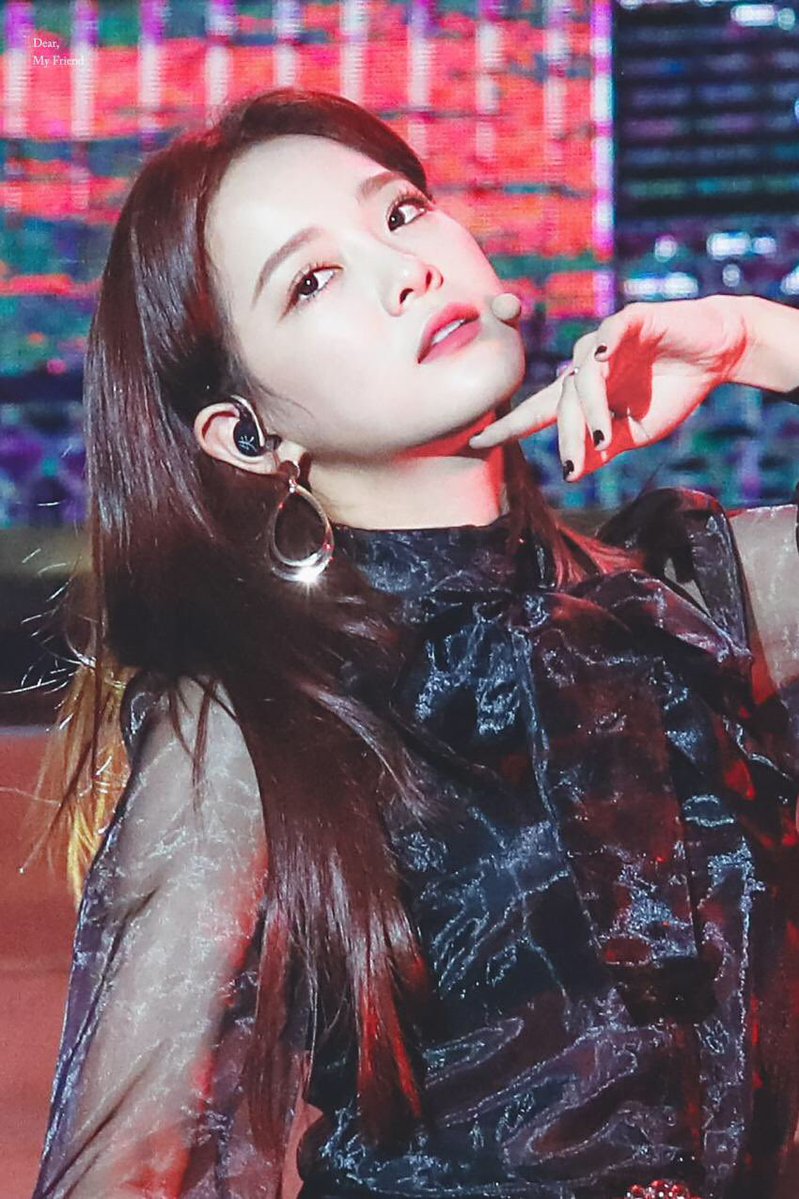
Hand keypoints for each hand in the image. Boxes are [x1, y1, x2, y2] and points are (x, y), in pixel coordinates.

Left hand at [474, 295, 749, 479]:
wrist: (716, 354)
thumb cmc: (672, 392)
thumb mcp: (636, 432)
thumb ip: (604, 449)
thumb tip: (573, 475)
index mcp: (582, 394)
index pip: (538, 411)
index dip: (510, 426)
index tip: (476, 441)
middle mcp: (585, 367)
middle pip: (561, 402)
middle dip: (566, 436)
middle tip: (572, 465)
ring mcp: (604, 343)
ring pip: (583, 376)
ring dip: (591, 408)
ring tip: (604, 435)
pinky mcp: (631, 321)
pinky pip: (609, 332)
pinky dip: (604, 344)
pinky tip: (600, 359)